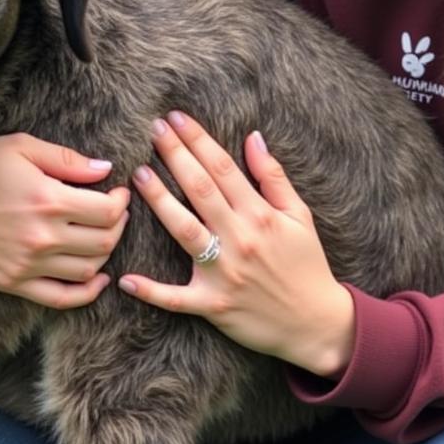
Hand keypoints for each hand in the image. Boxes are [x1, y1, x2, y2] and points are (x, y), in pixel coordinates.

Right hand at [0, 133, 129, 308]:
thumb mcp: (20, 147)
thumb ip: (66, 159)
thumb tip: (105, 169)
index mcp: (48, 199)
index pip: (107, 210)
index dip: (122, 201)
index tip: (119, 191)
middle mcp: (42, 236)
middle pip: (104, 240)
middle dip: (118, 224)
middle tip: (115, 211)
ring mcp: (29, 264)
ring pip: (89, 269)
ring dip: (106, 253)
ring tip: (102, 235)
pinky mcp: (14, 283)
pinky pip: (62, 298)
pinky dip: (87, 292)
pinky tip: (97, 278)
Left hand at [118, 112, 355, 377]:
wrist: (318, 325)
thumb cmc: (307, 264)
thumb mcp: (299, 216)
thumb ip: (273, 176)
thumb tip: (252, 137)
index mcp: (260, 215)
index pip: (223, 168)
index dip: (198, 139)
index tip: (176, 118)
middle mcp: (240, 239)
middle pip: (201, 190)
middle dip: (175, 156)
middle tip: (153, 129)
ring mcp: (224, 273)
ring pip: (185, 231)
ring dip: (159, 202)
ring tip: (139, 175)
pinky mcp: (214, 305)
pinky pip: (176, 299)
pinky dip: (151, 291)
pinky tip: (126, 279)